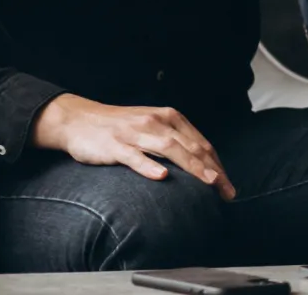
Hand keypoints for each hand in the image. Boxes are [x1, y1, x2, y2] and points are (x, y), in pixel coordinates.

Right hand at [31, 93, 235, 198]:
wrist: (79, 119)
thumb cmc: (121, 127)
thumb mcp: (153, 126)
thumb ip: (175, 140)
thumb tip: (200, 162)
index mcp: (169, 117)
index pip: (200, 142)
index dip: (217, 163)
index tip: (227, 184)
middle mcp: (156, 122)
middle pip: (191, 146)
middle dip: (212, 170)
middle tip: (226, 191)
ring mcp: (136, 133)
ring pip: (169, 149)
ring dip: (192, 166)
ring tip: (209, 182)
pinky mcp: (115, 145)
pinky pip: (134, 157)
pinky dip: (149, 166)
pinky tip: (162, 177)